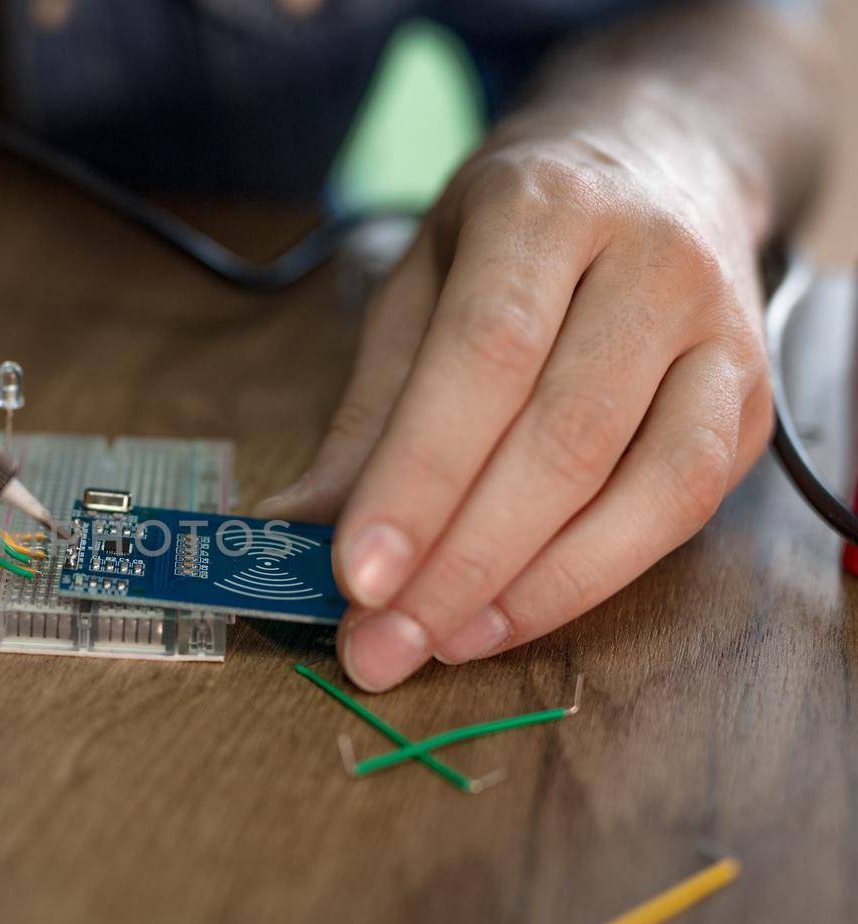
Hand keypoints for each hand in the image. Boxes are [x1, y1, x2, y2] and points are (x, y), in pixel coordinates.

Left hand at [261, 119, 772, 689]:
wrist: (661, 160)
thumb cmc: (514, 234)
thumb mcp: (418, 289)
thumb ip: (366, 414)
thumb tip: (288, 529)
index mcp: (545, 206)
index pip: (483, 356)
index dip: (420, 477)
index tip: (356, 576)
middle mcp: (651, 260)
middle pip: (564, 435)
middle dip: (461, 561)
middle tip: (381, 643)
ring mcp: (721, 329)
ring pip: (647, 484)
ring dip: (532, 588)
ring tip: (438, 643)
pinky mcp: (755, 398)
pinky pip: (685, 506)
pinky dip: (594, 577)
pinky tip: (512, 615)